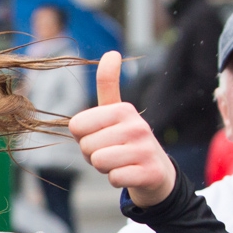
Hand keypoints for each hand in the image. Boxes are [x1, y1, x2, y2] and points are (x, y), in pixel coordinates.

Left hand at [67, 51, 176, 207]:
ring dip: (104, 168)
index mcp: (123, 109)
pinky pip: (114, 178)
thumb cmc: (126, 141)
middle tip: (112, 153)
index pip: (76, 126)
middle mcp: (137, 126)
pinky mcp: (150, 172)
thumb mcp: (116, 111)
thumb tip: (113, 52)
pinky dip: (117, 180)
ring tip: (120, 163)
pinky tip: (129, 174)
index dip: (83, 137)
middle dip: (93, 155)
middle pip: (86, 146)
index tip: (101, 137)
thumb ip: (109, 83)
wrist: (156, 172)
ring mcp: (145, 149)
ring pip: (99, 162)